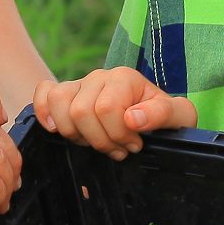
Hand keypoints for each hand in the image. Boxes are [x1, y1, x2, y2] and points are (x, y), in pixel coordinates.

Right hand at [32, 66, 197, 159]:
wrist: (154, 115)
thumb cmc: (165, 118)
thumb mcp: (179, 116)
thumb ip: (163, 113)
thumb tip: (132, 119)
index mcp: (125, 78)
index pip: (106, 108)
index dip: (118, 134)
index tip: (135, 144)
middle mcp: (99, 76)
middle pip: (81, 111)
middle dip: (100, 140)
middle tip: (119, 148)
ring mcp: (79, 84)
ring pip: (59, 102)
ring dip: (75, 133)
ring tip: (95, 141)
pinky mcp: (65, 94)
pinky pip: (43, 93)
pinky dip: (45, 112)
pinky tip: (58, 130)